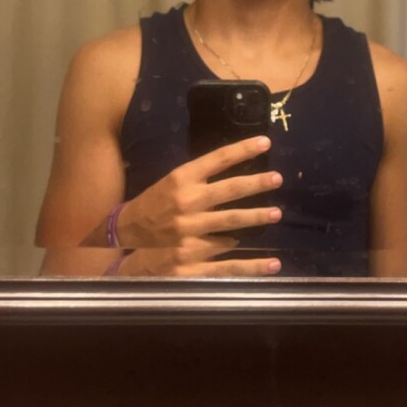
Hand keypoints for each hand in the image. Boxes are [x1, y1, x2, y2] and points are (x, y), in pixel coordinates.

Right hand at [114, 135, 282, 275]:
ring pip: (230, 222)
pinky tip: (272, 263)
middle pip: (228, 190)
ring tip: (276, 213)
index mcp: (181, 179)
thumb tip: (240, 177)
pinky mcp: (190, 258)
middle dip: (255, 184)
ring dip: (255, 217)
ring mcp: (188, 232)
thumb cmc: (156, 203)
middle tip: (277, 178)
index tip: (265, 142)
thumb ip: (202, 179)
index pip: (216, 160)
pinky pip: (227, 262)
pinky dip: (251, 264)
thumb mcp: (174, 182)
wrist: (128, 232)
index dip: (242, 150)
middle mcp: (186, 203)